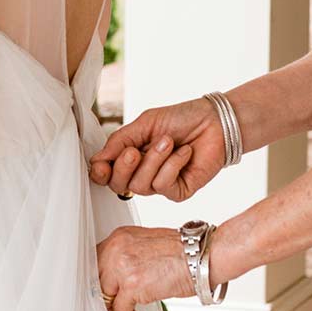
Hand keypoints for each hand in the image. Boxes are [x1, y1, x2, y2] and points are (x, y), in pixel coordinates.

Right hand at [89, 99, 225, 202]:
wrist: (215, 121)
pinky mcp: (178, 191)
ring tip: (168, 142)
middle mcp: (143, 173)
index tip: (101, 165)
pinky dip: (172, 165)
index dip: (100, 172)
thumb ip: (119, 141)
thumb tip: (97, 159)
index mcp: (131, 157)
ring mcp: (160, 184)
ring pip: (141, 186)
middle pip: (118, 185)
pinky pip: (163, 186)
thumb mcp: (144, 124)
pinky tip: (184, 153)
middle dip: (124, 167)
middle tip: (135, 151)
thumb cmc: (182, 119)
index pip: (107, 174)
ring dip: (154, 160)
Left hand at [97, 222, 191, 310]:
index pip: (96, 262)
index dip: (98, 282)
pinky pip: (121, 309)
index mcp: (120, 237)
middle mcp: (117, 249)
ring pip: (104, 296)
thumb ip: (128, 257)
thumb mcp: (147, 246)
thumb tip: (118, 279)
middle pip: (96, 280)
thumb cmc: (183, 253)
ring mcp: (123, 266)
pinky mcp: (133, 285)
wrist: (201, 256)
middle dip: (103, 300)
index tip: (103, 294)